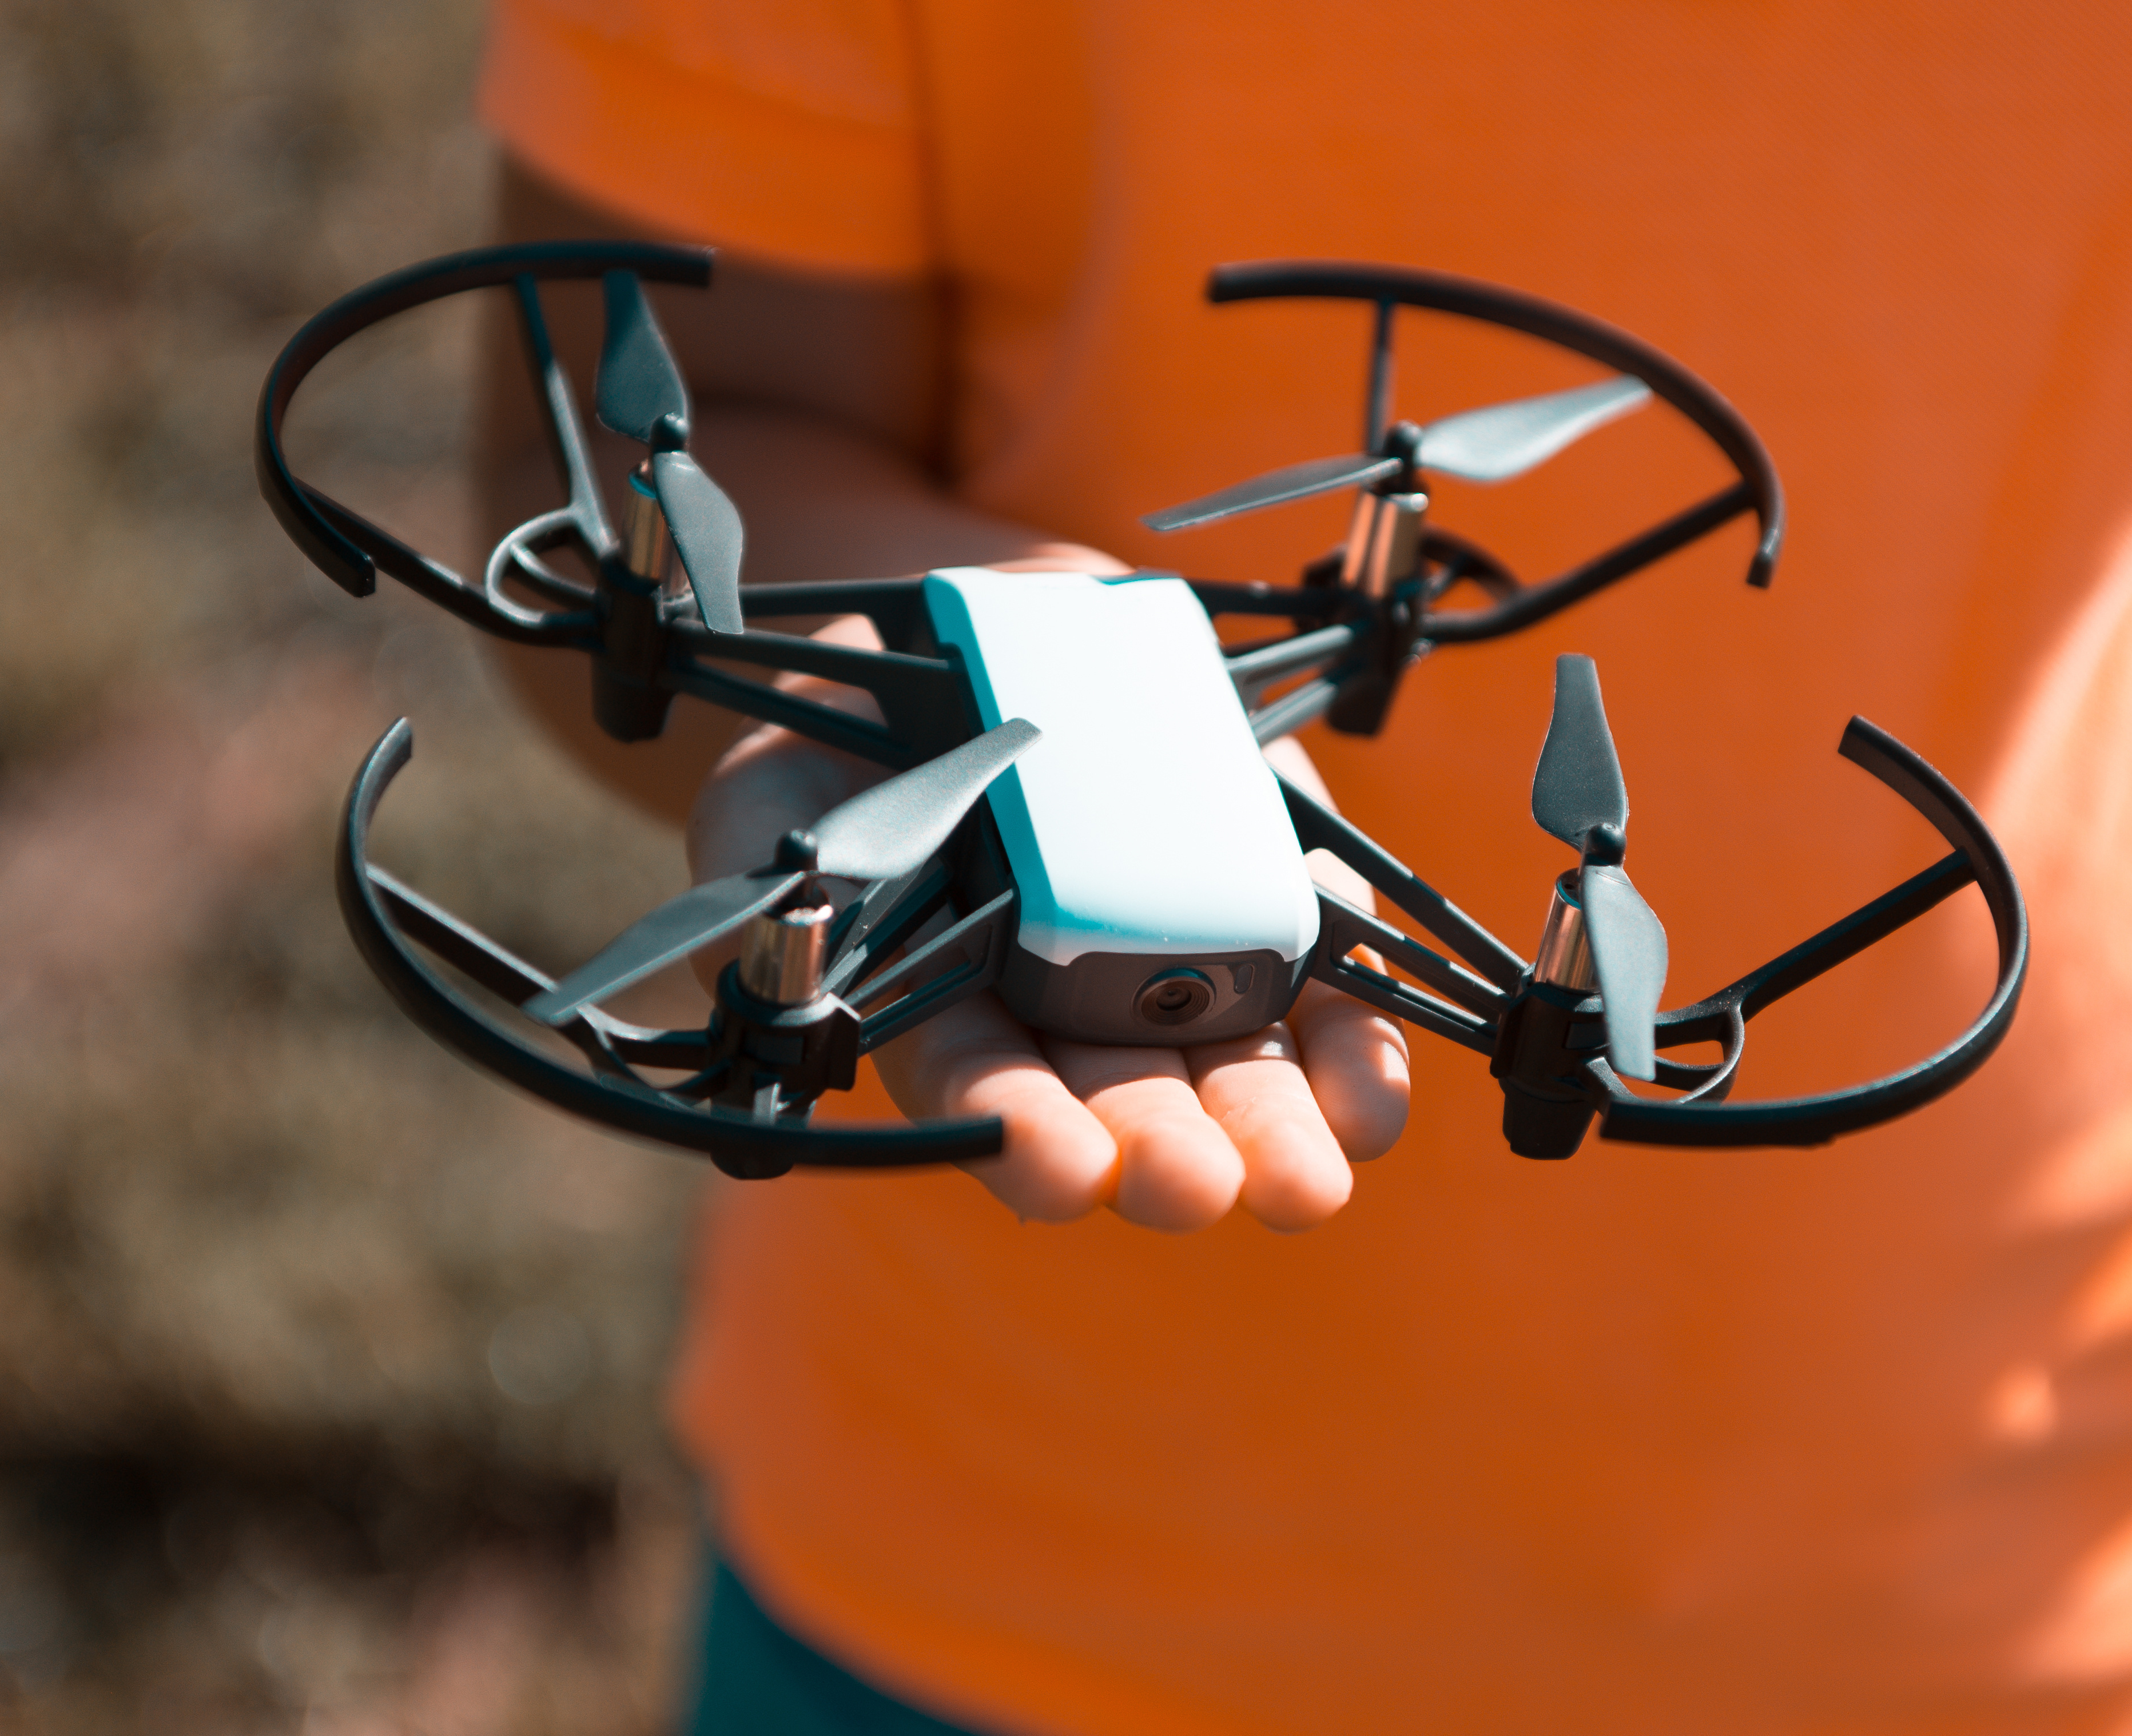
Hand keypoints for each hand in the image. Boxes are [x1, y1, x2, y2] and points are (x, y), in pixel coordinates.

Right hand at [687, 594, 1409, 1232]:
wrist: (996, 626)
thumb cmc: (864, 727)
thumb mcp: (779, 790)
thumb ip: (762, 884)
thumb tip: (765, 950)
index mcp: (950, 1003)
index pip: (983, 1089)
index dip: (1017, 1132)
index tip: (1057, 1168)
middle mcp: (1072, 1006)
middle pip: (1123, 1102)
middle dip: (1161, 1150)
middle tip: (1191, 1188)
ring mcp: (1182, 953)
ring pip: (1235, 1066)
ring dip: (1273, 1129)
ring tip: (1304, 1180)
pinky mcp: (1275, 891)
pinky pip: (1328, 982)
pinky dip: (1353, 1045)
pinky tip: (1369, 1100)